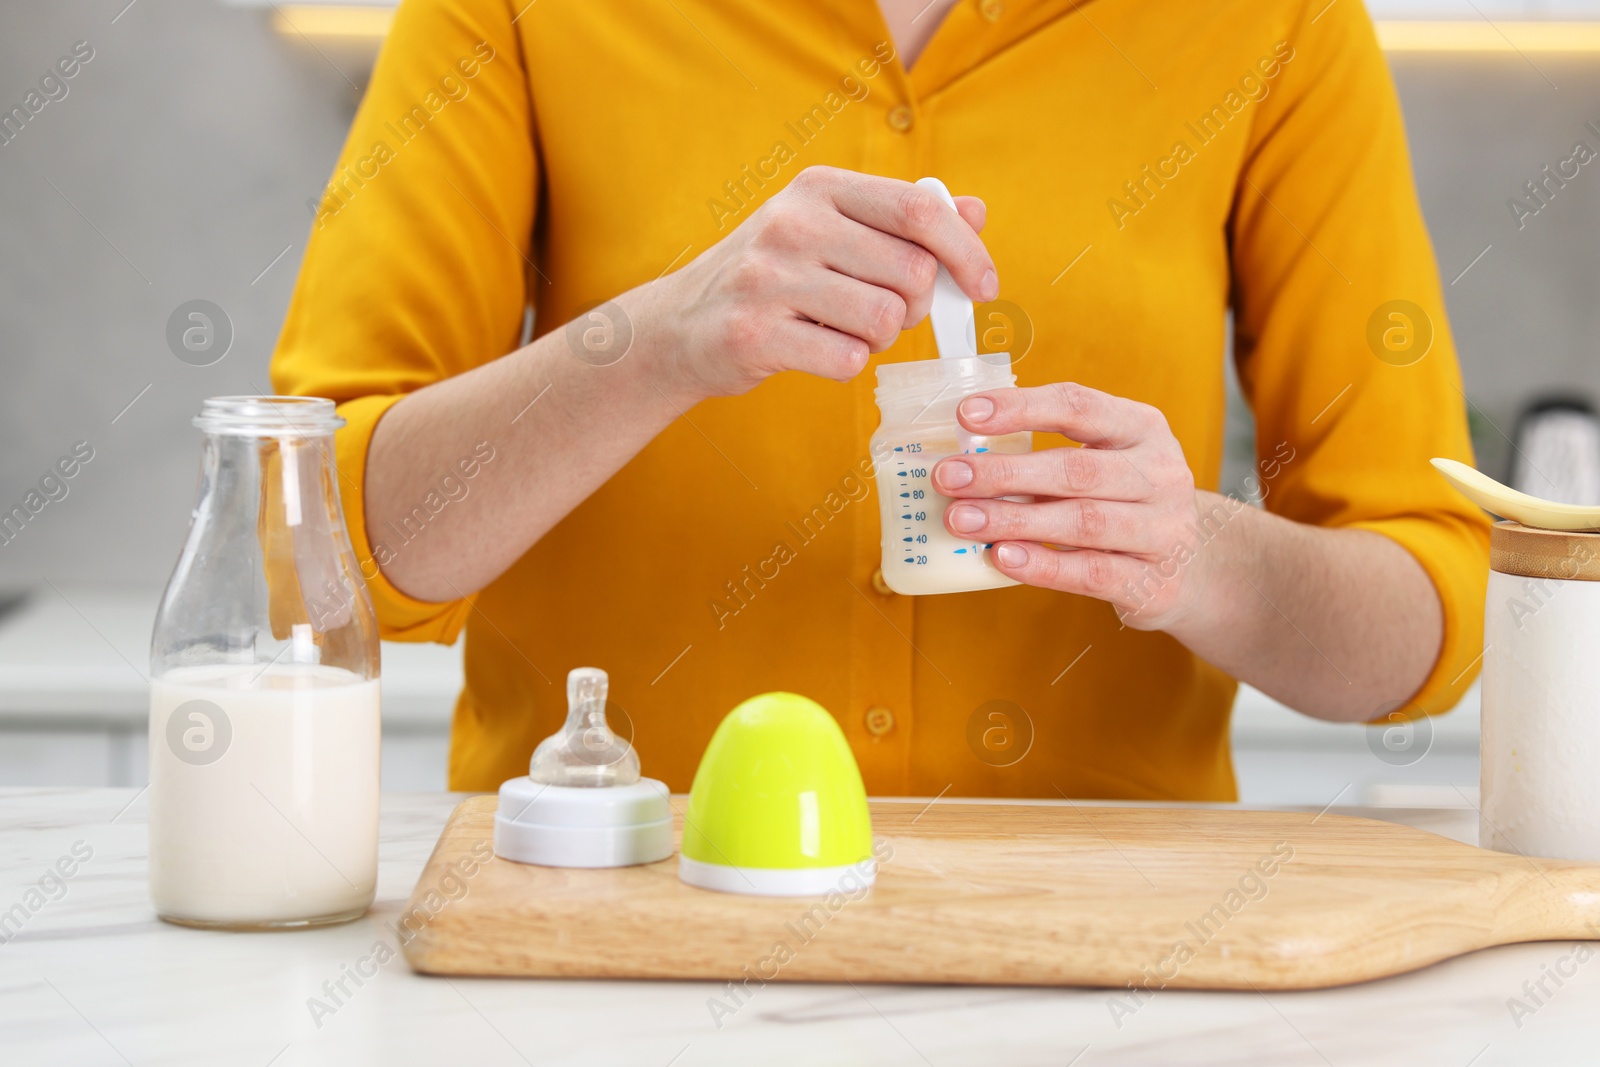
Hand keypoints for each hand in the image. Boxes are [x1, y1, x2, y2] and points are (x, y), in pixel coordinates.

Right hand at [640, 166, 996, 401]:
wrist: (680, 325)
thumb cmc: (773, 277)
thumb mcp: (830, 231)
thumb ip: (903, 221)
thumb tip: (977, 212)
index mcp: (819, 188)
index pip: (920, 208)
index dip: (967, 249)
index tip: (985, 285)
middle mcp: (792, 223)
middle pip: (912, 273)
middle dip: (916, 306)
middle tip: (887, 313)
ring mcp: (769, 278)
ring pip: (884, 320)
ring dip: (880, 338)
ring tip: (844, 329)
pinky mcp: (754, 333)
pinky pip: (847, 359)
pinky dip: (846, 364)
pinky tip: (815, 351)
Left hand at [932, 382, 1205, 629]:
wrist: (1193, 568)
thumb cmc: (1125, 503)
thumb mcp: (1105, 462)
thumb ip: (1049, 454)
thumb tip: (963, 457)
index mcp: (1142, 428)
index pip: (1078, 406)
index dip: (1020, 408)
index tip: (966, 415)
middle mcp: (1160, 473)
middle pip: (1075, 469)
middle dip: (1005, 473)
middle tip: (948, 477)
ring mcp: (1163, 529)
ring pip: (1082, 522)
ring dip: (1014, 520)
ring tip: (961, 520)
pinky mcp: (1154, 581)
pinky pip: (1092, 572)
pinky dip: (1043, 565)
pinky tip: (1001, 558)